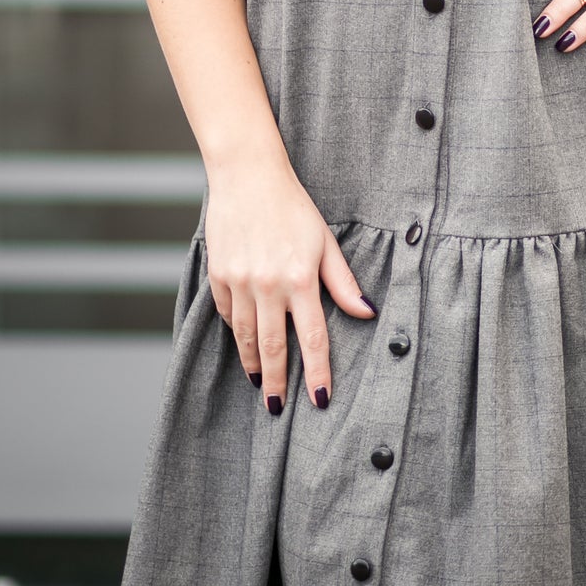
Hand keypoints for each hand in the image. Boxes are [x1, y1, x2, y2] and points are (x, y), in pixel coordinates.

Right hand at [202, 151, 376, 414]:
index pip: (312, 338)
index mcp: (300, 279)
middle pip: (273, 347)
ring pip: (244, 336)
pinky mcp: (218, 275)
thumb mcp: (325, 242)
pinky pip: (226, 314)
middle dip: (278, 382)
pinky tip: (242, 343)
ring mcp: (239, 281)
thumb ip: (343, 283)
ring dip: (253, 364)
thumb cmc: (293, 207)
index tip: (320, 399)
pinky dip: (234, 331)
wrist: (247, 177)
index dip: (317, 373)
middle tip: (278, 408)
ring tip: (261, 383)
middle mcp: (268, 285)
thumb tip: (367, 313)